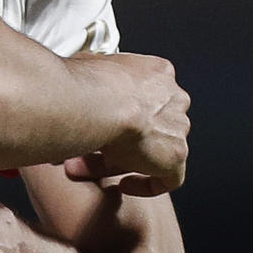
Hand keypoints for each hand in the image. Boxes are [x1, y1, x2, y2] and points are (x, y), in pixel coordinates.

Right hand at [65, 52, 189, 194]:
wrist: (95, 102)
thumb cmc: (84, 84)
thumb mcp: (83, 67)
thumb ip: (90, 76)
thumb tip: (75, 75)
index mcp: (156, 73)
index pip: (145, 98)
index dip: (120, 116)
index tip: (101, 125)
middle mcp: (172, 97)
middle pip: (149, 126)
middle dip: (120, 140)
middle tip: (88, 149)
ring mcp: (177, 127)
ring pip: (154, 150)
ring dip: (125, 160)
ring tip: (94, 166)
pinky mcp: (176, 155)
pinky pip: (168, 178)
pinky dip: (146, 184)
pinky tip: (123, 185)